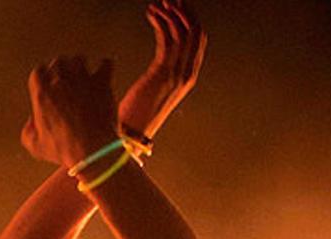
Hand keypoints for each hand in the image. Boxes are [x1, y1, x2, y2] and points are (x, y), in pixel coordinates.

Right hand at [21, 56, 119, 167]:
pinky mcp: (101, 82)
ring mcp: (82, 78)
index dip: (44, 78)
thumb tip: (31, 122)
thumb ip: (28, 132)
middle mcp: (60, 80)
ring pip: (79, 59)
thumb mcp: (36, 146)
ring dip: (80, 66)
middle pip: (59, 61)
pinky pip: (105, 63)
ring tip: (84, 77)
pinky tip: (103, 75)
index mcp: (42, 92)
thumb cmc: (63, 149)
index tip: (49, 85)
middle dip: (62, 69)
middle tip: (68, 80)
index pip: (39, 72)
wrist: (91, 150)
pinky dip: (105, 67)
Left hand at [118, 0, 206, 138]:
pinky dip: (160, 22)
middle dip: (184, 12)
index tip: (178, 5)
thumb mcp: (153, 91)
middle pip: (196, 33)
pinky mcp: (162, 72)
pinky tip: (150, 14)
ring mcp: (177, 73)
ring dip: (170, 14)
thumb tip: (155, 70)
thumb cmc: (138, 114)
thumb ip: (160, 76)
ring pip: (182, 32)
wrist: (131, 133)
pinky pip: (167, 38)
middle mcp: (187, 73)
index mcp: (188, 76)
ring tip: (157, 4)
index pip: (198, 40)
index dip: (190, 19)